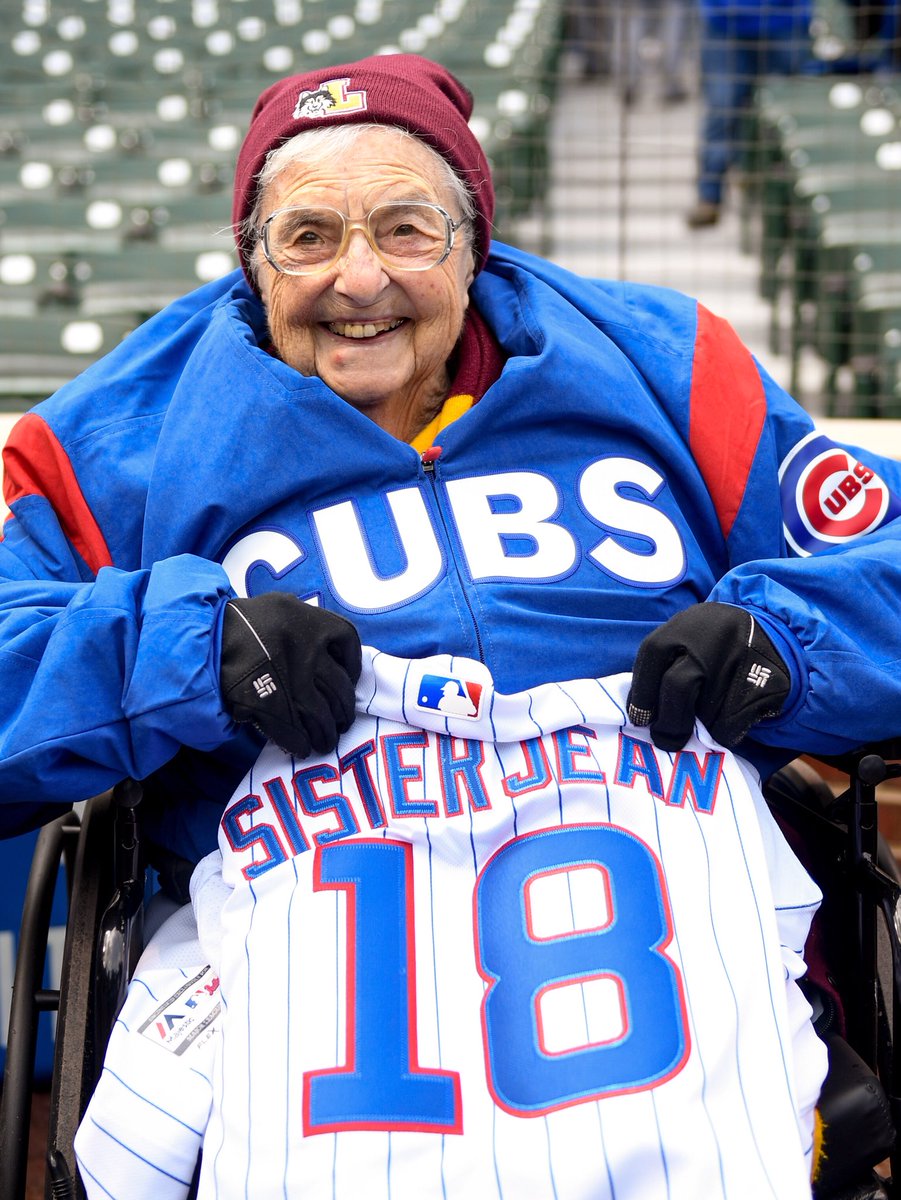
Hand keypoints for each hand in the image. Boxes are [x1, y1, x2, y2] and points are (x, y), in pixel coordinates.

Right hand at [219, 593, 361, 757]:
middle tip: (341, 721)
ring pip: (323, 714)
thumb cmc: (240, 624)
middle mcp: (308, 651)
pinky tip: (301, 747)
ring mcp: (292, 681)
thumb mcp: (279, 608)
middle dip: (343, 710)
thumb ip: (304, 625)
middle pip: (340, 687)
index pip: (349, 643)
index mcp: (312, 622)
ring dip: (326, 733)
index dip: (352, 666)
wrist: (203, 640)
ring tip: (325, 741)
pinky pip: (297, 731)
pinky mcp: (274, 706)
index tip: (348, 679)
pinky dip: (301, 743)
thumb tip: (328, 657)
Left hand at [626, 603, 789, 750]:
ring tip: (701, 723)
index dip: (641, 693)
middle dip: (668, 721)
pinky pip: (732, 723)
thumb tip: (641, 715)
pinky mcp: (765, 683)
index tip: (640, 720)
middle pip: (677, 687)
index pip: (651, 656)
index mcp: (683, 626)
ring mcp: (739, 659)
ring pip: (706, 712)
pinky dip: (722, 733)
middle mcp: (709, 639)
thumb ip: (663, 666)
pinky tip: (724, 723)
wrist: (772, 633)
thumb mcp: (685, 638)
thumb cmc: (711, 646)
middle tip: (665, 739)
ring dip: (699, 728)